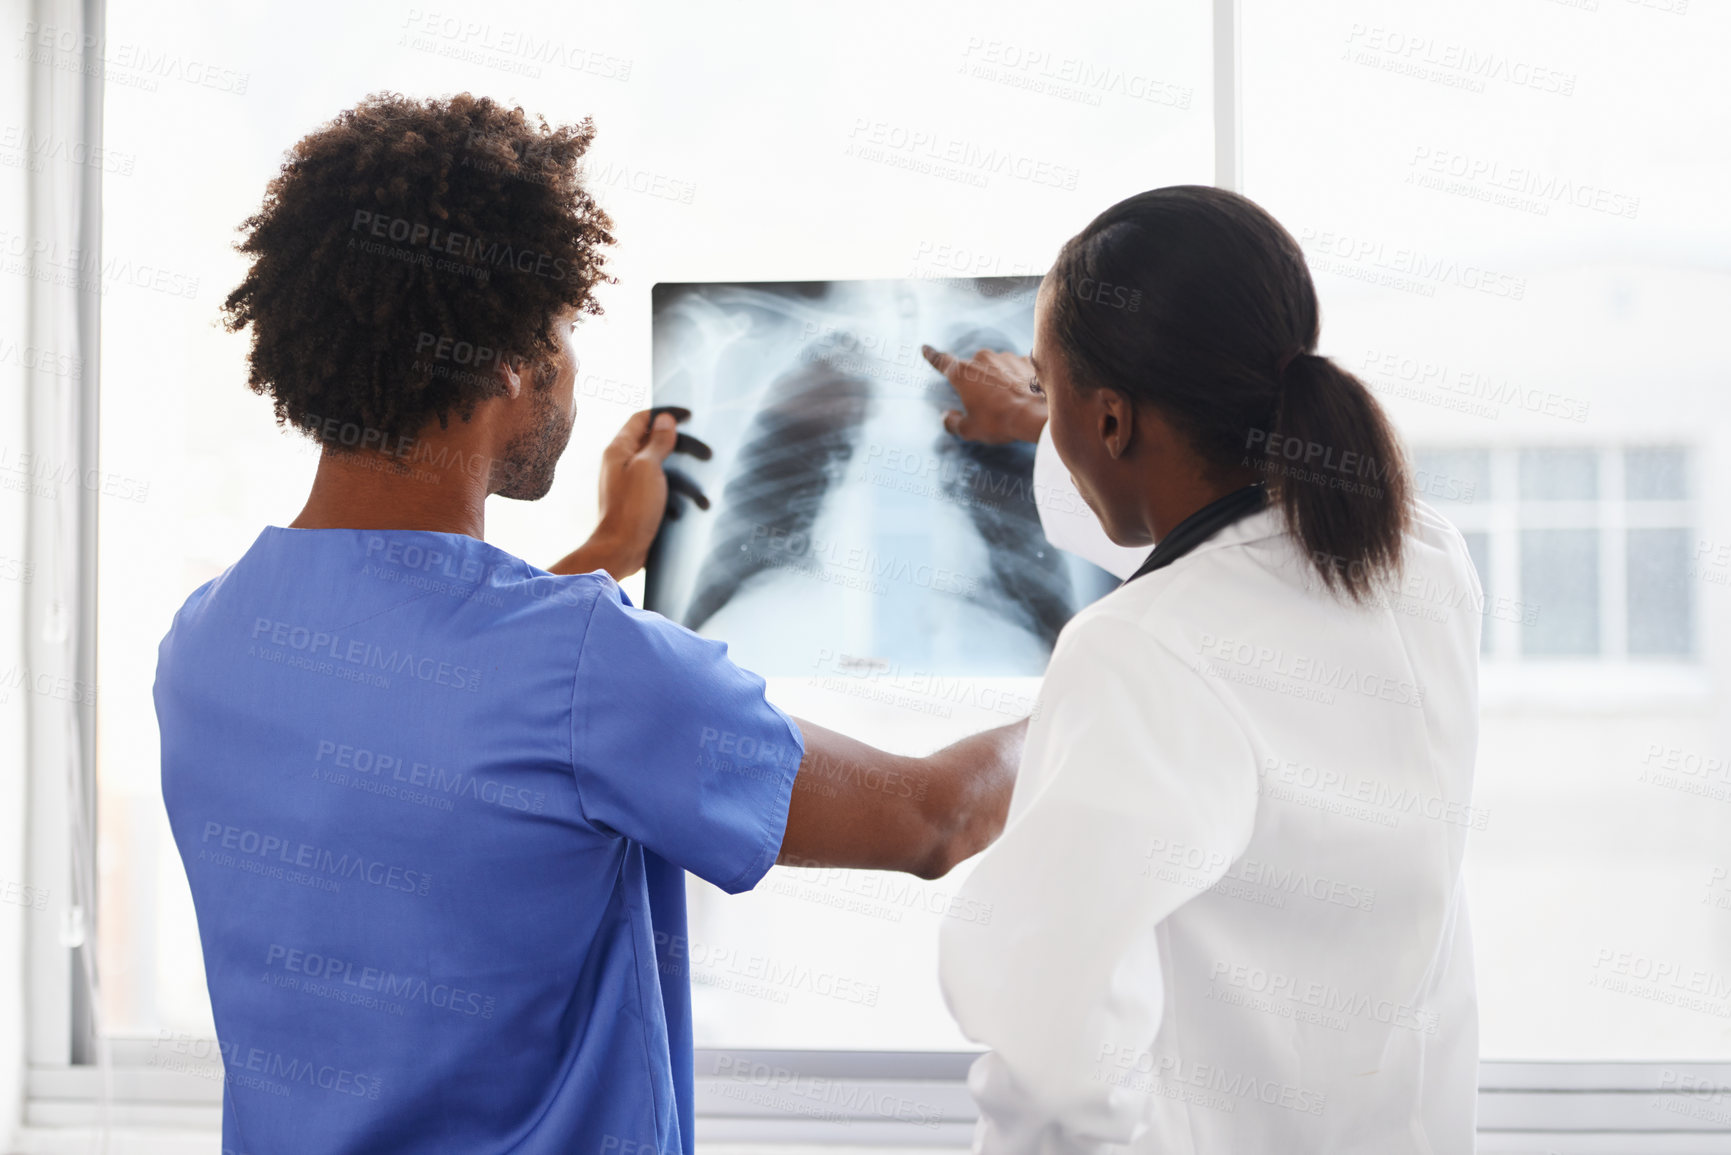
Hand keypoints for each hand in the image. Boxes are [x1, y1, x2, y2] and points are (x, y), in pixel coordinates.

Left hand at [549, 408, 710, 580]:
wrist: (620, 550)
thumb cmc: (632, 508)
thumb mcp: (648, 468)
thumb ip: (657, 442)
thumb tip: (665, 419)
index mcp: (619, 450)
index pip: (642, 419)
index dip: (665, 414)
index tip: (689, 417)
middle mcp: (622, 463)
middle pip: (655, 443)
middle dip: (683, 448)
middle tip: (708, 454)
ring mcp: (630, 483)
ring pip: (662, 468)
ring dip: (684, 477)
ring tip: (703, 493)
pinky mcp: (638, 502)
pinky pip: (661, 489)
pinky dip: (676, 494)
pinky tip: (689, 506)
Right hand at [922, 344, 1048, 444]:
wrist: (1037, 414)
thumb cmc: (999, 421)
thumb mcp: (969, 429)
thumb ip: (952, 422)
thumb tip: (947, 417)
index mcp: (963, 373)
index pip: (942, 362)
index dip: (932, 356)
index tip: (925, 348)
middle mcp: (982, 358)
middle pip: (973, 369)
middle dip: (977, 383)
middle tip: (987, 405)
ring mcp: (1006, 357)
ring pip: (996, 368)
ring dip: (998, 380)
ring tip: (1009, 403)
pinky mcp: (1026, 360)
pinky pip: (1016, 369)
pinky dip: (1017, 379)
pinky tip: (1024, 395)